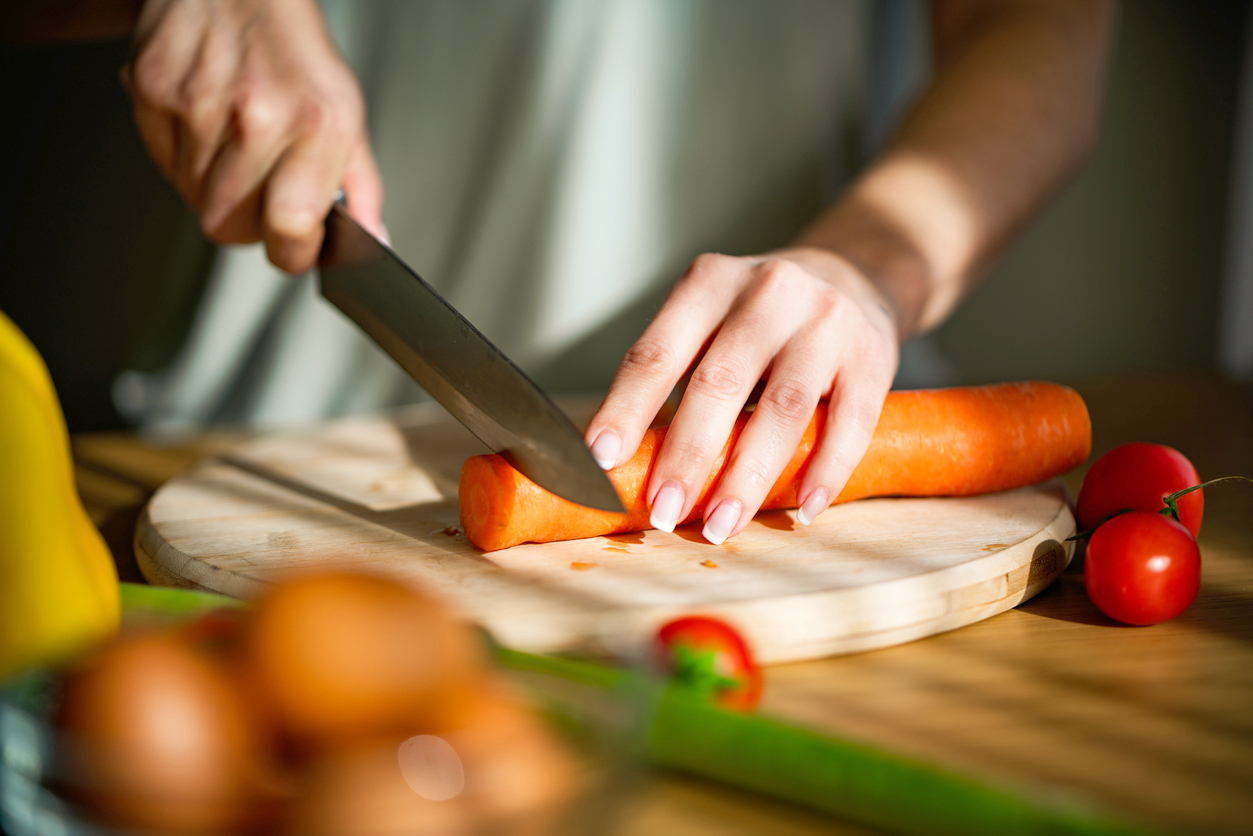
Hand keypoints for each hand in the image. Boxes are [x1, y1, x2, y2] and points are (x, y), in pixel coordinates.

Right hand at [121, 0, 383, 272]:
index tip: (296, 250)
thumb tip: (373, 245)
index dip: (292, 253)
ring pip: (196, 202)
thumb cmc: (296, 53)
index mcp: (317, 122)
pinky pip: (164, 165)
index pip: (290, 226)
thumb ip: (361, 188)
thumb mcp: (348, 114)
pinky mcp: (153, 90)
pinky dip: (187, 162)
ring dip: (218, 193)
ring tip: (239, 150)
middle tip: (267, 195)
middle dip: (253, 226)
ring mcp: (198, 102)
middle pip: (232, 227)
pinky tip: (210, 127)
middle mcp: (257, 114)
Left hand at [585, 248, 899, 543]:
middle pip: (717, 384)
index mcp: (708, 283)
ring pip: (783, 408)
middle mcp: (766, 290)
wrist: (854, 274)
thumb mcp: (713, 324)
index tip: (601, 461)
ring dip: (748, 477)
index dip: (625, 409)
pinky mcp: (873, 353)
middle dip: (686, 458)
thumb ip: (680, 380)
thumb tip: (631, 468)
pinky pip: (850, 421)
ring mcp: (824, 319)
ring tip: (722, 526)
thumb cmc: (759, 320)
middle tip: (662, 513)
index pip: (655, 353)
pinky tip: (804, 508)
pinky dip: (826, 470)